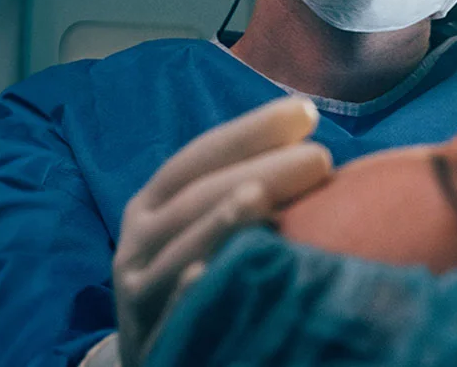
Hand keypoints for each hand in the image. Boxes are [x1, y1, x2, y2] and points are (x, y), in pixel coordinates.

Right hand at [112, 97, 331, 366]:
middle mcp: (137, 242)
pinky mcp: (147, 343)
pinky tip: (207, 273)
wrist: (156, 356)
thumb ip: (245, 186)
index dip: (248, 132)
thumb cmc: (199, 276)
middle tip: (319, 158)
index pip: (199, 157)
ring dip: (219, 223)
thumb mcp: (204, 226)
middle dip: (257, 171)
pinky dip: (184, 294)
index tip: (304, 113)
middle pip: (195, 198)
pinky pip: (167, 316)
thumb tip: (313, 138)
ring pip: (178, 253)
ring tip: (261, 198)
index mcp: (153, 204)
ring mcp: (137, 293)